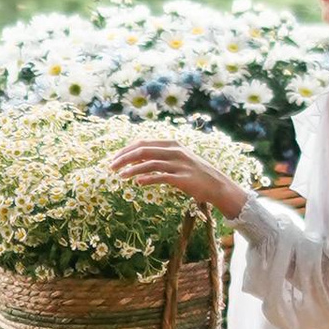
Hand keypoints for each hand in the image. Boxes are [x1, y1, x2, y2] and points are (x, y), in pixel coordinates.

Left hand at [108, 135, 249, 220]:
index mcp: (172, 144)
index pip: (143, 143)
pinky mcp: (183, 179)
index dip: (126, 150)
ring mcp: (179, 165)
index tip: (114, 158)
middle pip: (144, 151)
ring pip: (150, 164)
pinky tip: (137, 183)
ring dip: (132, 170)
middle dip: (124, 158)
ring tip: (120, 176)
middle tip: (111, 167)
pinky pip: (161, 177)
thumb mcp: (177, 159)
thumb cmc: (194, 173)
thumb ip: (158, 157)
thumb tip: (135, 159)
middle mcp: (175, 151)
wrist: (217, 184)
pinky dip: (147, 179)